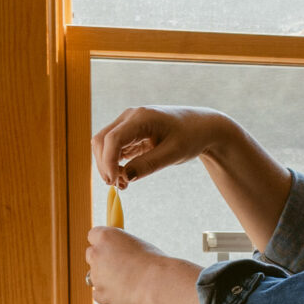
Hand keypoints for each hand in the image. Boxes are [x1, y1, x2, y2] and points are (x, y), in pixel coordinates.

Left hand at [86, 225, 171, 303]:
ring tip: (130, 283)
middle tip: (119, 267)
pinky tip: (127, 294)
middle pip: (91, 255)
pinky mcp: (100, 294)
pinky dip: (110, 296)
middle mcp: (97, 254)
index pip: (94, 235)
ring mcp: (96, 275)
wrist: (159, 284)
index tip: (110, 248)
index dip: (103, 243)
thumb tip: (119, 254)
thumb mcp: (139, 246)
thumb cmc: (155, 264)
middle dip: (102, 261)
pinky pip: (100, 294)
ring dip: (107, 280)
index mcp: (106, 236)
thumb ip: (123, 248)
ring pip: (95, 277)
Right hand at [92, 104, 231, 188]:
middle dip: (104, 165)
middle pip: (102, 141)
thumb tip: (125, 177)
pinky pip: (113, 149)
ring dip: (108, 166)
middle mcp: (130, 117)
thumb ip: (149, 165)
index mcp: (141, 117)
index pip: (113, 138)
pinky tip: (126, 178)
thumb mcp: (173, 154)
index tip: (114, 181)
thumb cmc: (191, 137)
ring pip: (104, 145)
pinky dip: (115, 164)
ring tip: (124, 184)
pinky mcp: (129, 134)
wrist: (201, 127)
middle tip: (120, 186)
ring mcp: (128, 124)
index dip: (108, 161)